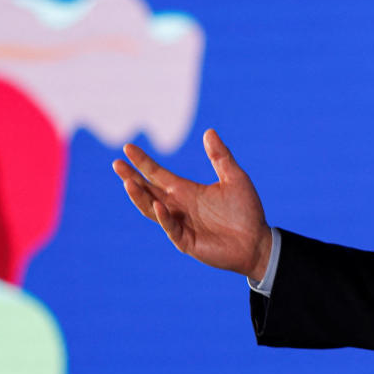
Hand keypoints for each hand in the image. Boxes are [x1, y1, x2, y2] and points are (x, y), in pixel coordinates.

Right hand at [113, 129, 272, 279]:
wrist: (257, 241)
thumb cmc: (246, 210)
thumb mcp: (234, 178)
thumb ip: (220, 157)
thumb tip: (209, 131)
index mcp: (186, 191)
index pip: (158, 174)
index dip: (143, 162)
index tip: (127, 148)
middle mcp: (178, 206)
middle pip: (148, 190)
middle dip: (132, 178)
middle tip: (116, 164)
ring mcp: (180, 224)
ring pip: (152, 210)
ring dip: (140, 197)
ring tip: (128, 182)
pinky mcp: (187, 242)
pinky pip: (171, 228)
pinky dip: (164, 217)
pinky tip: (157, 205)